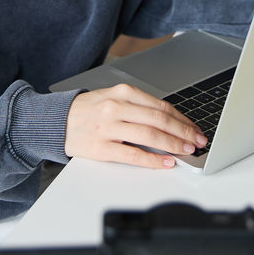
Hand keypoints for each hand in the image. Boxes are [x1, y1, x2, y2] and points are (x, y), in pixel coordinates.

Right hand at [64, 84, 206, 168]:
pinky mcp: (100, 147)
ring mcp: (108, 127)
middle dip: (183, 132)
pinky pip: (133, 155)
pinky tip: (165, 162)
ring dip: (173, 145)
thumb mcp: (113, 98)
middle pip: (159, 120)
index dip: (182, 119)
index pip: (161, 106)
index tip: (195, 129)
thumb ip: (139, 107)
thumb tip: (171, 122)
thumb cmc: (88, 111)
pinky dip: (153, 160)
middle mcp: (116, 107)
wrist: (56, 121)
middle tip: (197, 141)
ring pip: (149, 136)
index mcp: (122, 92)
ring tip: (186, 151)